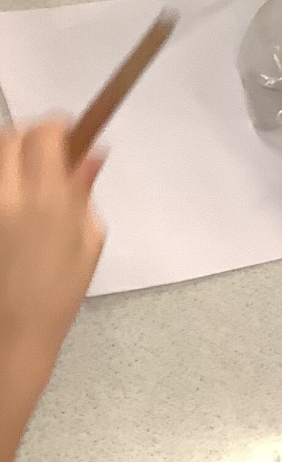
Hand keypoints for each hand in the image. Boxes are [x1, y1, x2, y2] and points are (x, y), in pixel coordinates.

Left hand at [0, 124, 104, 403]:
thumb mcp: (87, 240)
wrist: (12, 335)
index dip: (57, 126)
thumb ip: (83, 191)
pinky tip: (11, 202)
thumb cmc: (58, 293)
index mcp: (48, 201)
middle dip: (29, 136)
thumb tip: (92, 153)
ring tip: (25, 179)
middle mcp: (9, 198)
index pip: (44, 134)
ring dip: (8, 156)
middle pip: (10, 137)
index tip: (68, 132)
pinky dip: (0, 181)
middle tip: (45, 153)